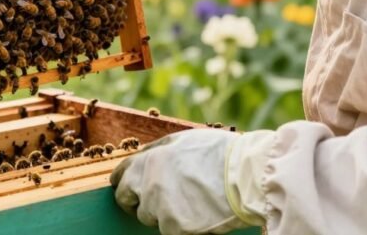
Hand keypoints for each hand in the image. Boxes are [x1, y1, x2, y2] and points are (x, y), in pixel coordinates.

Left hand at [111, 128, 248, 234]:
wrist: (246, 178)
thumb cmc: (219, 154)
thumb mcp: (184, 140)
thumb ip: (159, 150)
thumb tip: (145, 156)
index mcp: (149, 160)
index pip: (121, 175)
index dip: (123, 182)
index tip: (126, 187)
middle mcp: (148, 184)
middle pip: (126, 199)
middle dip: (136, 201)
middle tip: (153, 201)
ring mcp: (159, 208)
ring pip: (149, 217)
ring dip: (162, 214)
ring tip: (188, 202)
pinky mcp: (174, 228)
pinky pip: (170, 230)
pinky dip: (180, 226)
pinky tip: (198, 215)